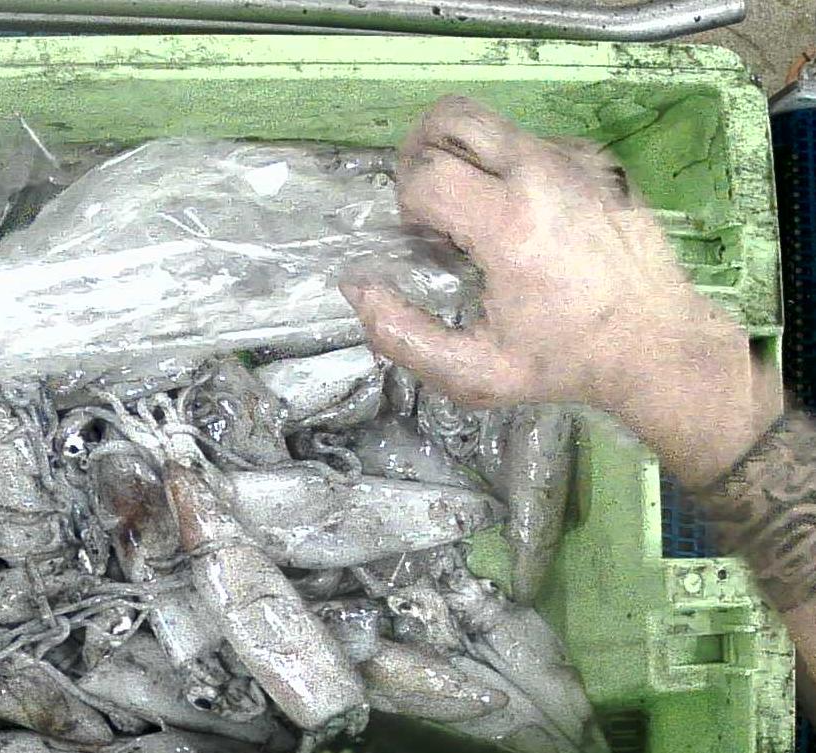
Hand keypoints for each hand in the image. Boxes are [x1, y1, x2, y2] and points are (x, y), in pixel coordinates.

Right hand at [342, 96, 771, 484]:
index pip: (425, 172)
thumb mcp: (471, 373)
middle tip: (429, 200)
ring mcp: (574, 159)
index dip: (407, 205)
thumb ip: (401, 335)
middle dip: (421, 153)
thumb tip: (358, 289)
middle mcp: (541, 174)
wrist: (657, 344)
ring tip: (475, 213)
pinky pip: (530, 143)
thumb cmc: (563, 361)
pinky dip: (509, 170)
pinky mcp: (597, 160)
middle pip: (451, 117)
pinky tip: (527, 221)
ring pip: (490, 126)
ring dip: (465, 160)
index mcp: (509, 223)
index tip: (425, 242)